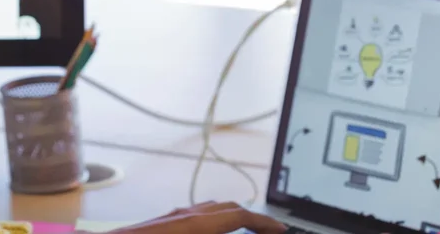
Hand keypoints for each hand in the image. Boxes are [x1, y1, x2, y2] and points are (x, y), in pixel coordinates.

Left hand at [96, 201, 286, 233]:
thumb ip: (216, 229)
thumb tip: (236, 223)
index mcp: (193, 224)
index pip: (239, 216)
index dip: (265, 223)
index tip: (282, 230)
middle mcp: (182, 216)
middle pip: (226, 208)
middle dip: (252, 218)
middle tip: (269, 231)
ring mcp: (168, 218)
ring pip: (209, 210)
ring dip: (231, 219)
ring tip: (245, 231)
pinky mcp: (157, 225)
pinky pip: (193, 216)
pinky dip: (211, 223)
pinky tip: (209, 233)